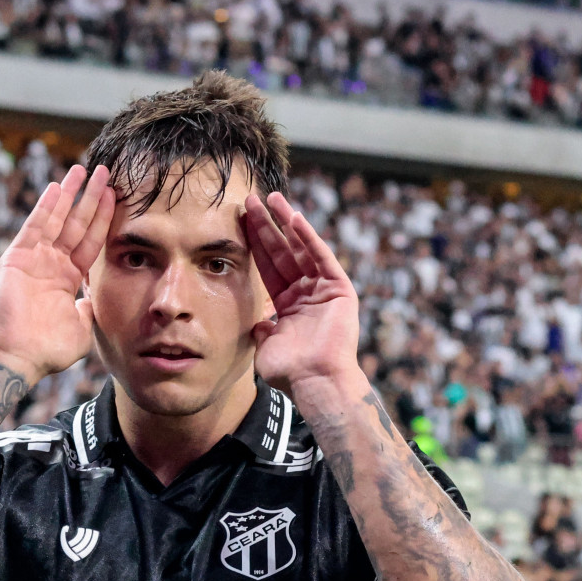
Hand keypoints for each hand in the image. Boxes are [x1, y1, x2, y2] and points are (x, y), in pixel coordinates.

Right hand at [0, 165, 115, 380]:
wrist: (19, 357)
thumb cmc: (48, 350)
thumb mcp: (82, 327)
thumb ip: (91, 307)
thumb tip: (96, 295)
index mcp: (68, 278)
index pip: (91, 242)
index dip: (103, 220)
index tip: (116, 198)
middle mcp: (52, 264)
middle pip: (76, 224)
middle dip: (90, 198)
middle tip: (106, 172)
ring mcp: (34, 259)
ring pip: (56, 219)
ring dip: (70, 194)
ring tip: (82, 169)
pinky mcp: (17, 257)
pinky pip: (35, 227)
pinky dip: (46, 207)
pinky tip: (57, 188)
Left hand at [243, 192, 361, 400]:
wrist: (315, 382)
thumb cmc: (290, 372)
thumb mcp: (266, 347)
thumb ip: (262, 330)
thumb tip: (258, 324)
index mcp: (288, 306)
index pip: (269, 268)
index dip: (255, 245)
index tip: (241, 222)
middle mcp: (307, 294)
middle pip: (283, 253)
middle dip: (267, 227)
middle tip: (252, 200)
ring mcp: (324, 290)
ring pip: (302, 249)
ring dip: (287, 223)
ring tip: (272, 198)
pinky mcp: (340, 290)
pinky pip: (322, 257)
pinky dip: (309, 238)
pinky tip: (294, 218)